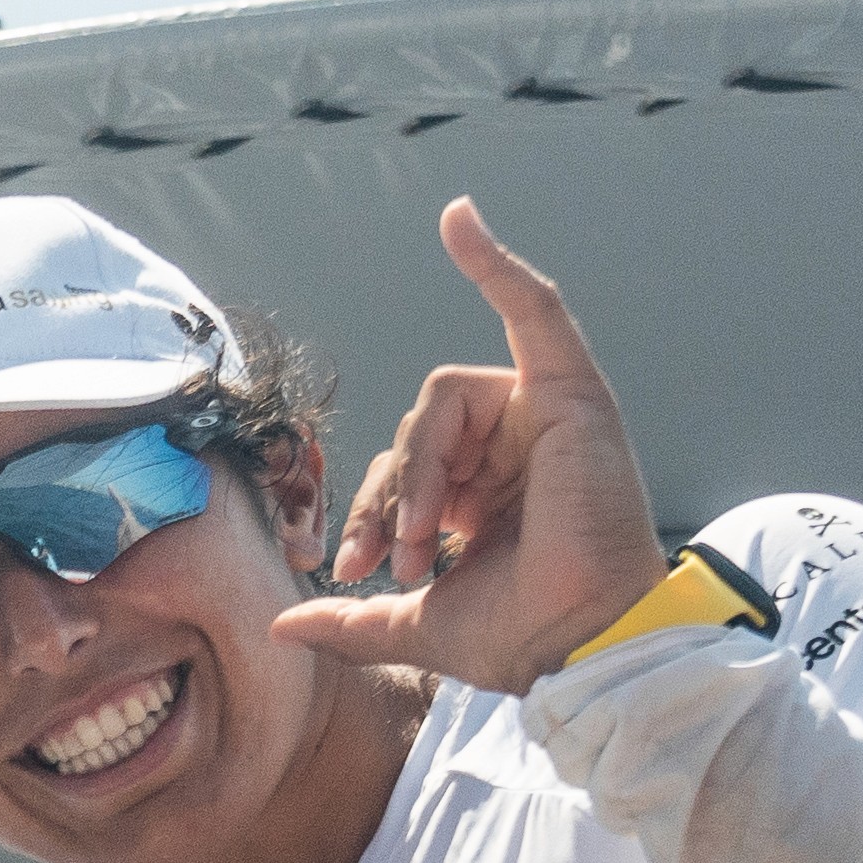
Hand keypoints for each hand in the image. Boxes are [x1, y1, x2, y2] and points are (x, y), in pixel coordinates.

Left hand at [273, 201, 664, 693]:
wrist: (580, 643)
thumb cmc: (520, 636)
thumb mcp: (414, 624)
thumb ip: (351, 619)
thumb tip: (283, 627)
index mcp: (484, 496)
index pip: (402, 472)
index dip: (369, 514)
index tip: (352, 572)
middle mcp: (511, 449)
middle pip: (417, 433)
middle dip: (390, 497)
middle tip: (386, 560)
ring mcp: (540, 416)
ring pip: (441, 400)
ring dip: (422, 468)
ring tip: (425, 532)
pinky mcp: (569, 391)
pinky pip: (531, 308)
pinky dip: (496, 264)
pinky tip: (458, 219)